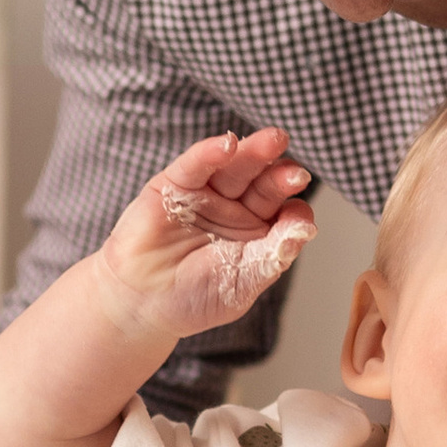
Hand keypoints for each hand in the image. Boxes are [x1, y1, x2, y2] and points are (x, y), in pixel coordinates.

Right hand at [98, 126, 316, 345]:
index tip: (299, 216)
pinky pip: (196, 164)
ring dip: (255, 152)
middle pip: (265, 183)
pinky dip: (211, 152)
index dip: (295, 211)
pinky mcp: (174, 184)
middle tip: (297, 172)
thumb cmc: (192, 298)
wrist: (139, 304)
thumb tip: (307, 227)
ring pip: (236, 167)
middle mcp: (236, 208)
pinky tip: (228, 146)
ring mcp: (207, 193)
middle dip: (282, 174)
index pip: (286, 212)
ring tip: (273, 141)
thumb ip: (273, 255)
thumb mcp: (242, 282)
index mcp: (258, 233)